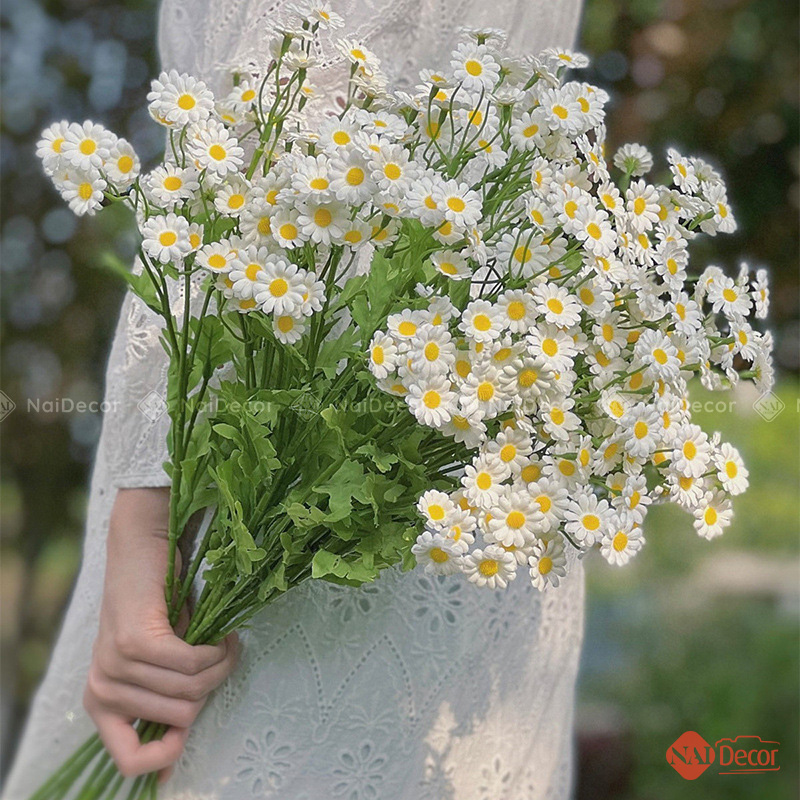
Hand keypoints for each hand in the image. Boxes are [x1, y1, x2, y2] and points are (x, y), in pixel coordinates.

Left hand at [84, 487, 238, 779]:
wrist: (142, 545)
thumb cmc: (156, 603)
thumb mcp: (155, 662)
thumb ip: (166, 698)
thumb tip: (175, 766)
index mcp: (100, 701)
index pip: (128, 760)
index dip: (167, 756)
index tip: (194, 736)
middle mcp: (102, 689)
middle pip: (180, 718)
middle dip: (210, 689)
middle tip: (219, 658)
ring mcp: (116, 666)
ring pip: (191, 689)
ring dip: (220, 666)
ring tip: (226, 644)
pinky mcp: (137, 643)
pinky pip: (193, 664)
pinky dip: (218, 652)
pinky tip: (224, 637)